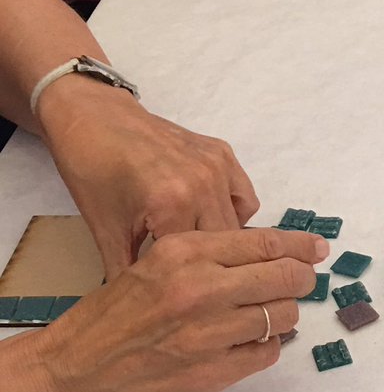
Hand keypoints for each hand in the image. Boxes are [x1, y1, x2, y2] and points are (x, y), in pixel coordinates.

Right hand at [32, 228, 325, 391]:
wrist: (78, 364)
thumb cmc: (116, 310)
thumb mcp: (159, 258)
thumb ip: (212, 249)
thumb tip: (268, 248)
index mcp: (186, 251)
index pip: (266, 242)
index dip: (301, 245)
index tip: (318, 247)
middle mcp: (200, 287)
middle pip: (283, 277)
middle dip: (301, 278)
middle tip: (302, 280)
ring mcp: (207, 332)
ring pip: (280, 316)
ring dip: (283, 313)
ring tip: (269, 311)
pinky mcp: (210, 371)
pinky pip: (265, 352)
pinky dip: (266, 344)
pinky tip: (251, 338)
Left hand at [38, 78, 258, 280]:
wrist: (95, 119)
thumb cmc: (92, 175)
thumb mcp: (104, 231)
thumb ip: (129, 273)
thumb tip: (145, 311)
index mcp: (172, 204)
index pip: (198, 261)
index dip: (190, 284)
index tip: (182, 298)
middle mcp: (204, 182)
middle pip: (226, 244)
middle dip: (211, 268)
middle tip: (194, 284)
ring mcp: (218, 164)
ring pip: (239, 223)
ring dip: (224, 243)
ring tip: (200, 255)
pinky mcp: (224, 153)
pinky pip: (243, 196)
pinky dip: (234, 214)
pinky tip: (208, 219)